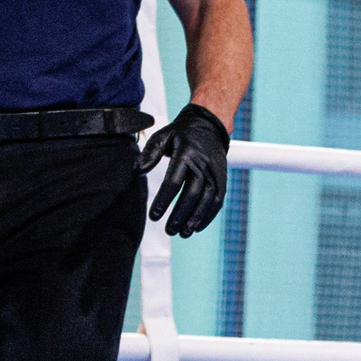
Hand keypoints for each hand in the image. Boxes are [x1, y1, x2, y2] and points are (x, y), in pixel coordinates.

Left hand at [137, 103, 229, 237]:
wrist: (209, 127)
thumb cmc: (181, 135)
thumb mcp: (163, 136)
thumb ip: (150, 153)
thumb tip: (138, 171)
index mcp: (186, 154)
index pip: (173, 182)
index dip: (163, 201)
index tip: (153, 216)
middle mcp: (202, 164)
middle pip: (192, 194)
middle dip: (180, 215)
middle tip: (168, 230)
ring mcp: (214, 173)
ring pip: (207, 200)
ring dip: (195, 219)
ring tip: (183, 233)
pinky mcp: (222, 179)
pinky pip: (218, 200)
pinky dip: (208, 215)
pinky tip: (197, 227)